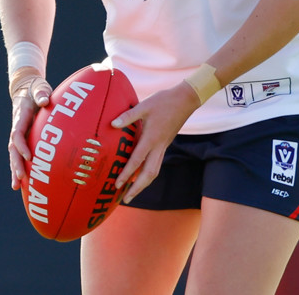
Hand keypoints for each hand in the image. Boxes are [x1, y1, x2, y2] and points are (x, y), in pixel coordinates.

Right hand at [8, 75, 51, 189]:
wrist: (26, 89)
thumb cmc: (36, 89)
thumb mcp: (39, 88)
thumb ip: (41, 93)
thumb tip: (44, 100)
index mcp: (20, 117)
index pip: (17, 135)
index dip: (22, 147)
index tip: (29, 157)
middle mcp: (17, 127)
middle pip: (13, 149)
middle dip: (15, 165)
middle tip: (20, 180)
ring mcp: (18, 134)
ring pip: (14, 154)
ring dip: (15, 170)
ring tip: (16, 187)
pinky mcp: (23, 138)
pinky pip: (19, 154)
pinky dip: (20, 166)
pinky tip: (23, 182)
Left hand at [111, 81, 200, 203]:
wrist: (186, 100)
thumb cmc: (164, 101)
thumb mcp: (144, 106)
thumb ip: (128, 116)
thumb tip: (112, 124)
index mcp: (151, 138)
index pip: (137, 161)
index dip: (126, 174)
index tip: (117, 185)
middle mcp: (158, 146)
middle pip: (148, 174)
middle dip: (137, 188)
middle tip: (126, 199)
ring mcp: (163, 146)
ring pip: (154, 171)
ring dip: (143, 183)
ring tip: (132, 192)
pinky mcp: (165, 143)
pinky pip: (156, 163)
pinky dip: (148, 172)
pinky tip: (140, 173)